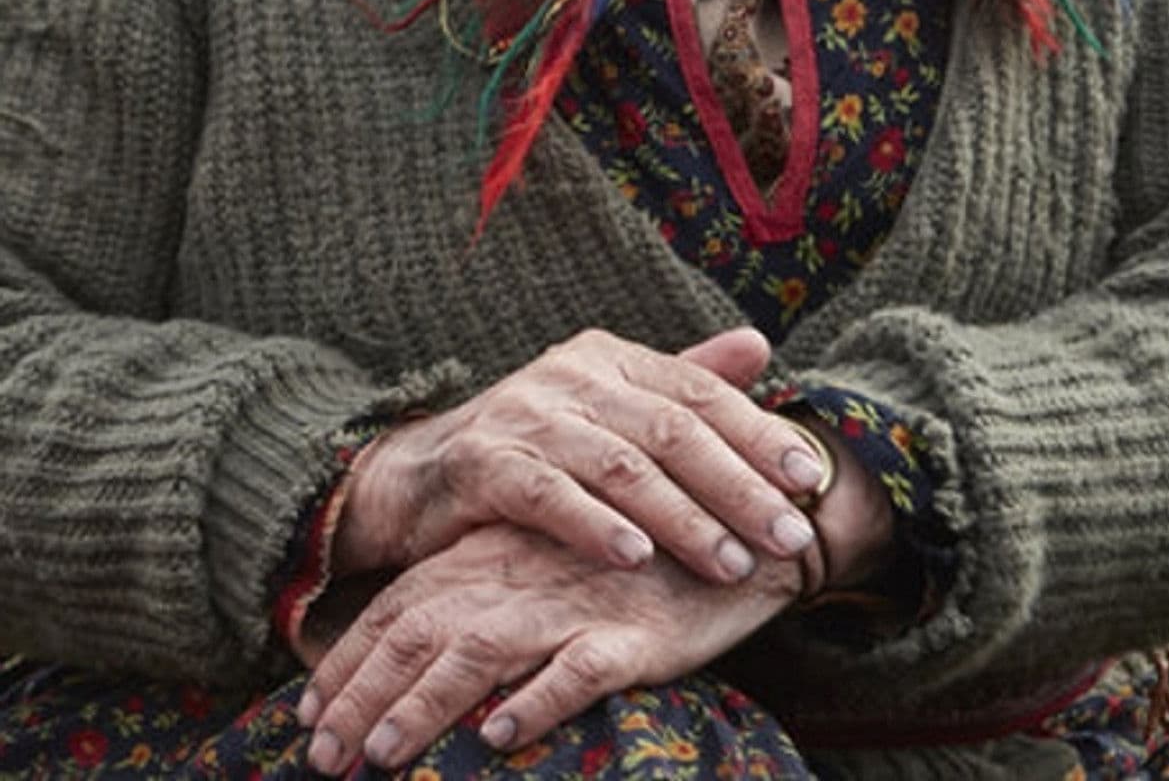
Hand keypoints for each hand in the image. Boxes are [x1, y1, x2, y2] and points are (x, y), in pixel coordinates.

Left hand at [298, 520, 802, 775]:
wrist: (743, 529)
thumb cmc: (636, 554)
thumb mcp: (552, 562)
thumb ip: (488, 589)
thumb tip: (428, 654)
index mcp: (496, 549)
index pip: (403, 602)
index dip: (350, 657)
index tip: (307, 711)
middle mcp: (522, 571)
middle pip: (421, 631)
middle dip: (362, 697)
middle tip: (319, 757)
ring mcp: (574, 602)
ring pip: (478, 652)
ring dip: (424, 707)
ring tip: (381, 758)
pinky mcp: (631, 636)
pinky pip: (574, 671)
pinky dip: (536, 701)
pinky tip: (500, 737)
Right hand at [333, 326, 828, 588]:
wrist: (417, 477)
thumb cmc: (532, 448)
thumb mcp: (607, 409)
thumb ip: (682, 380)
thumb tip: (761, 345)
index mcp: (611, 358)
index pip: (700, 390)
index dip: (758, 433)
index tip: (810, 479)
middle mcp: (573, 374)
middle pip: (672, 428)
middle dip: (739, 486)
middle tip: (790, 535)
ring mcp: (525, 414)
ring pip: (621, 465)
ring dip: (682, 517)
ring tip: (730, 562)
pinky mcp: (483, 461)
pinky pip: (548, 493)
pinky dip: (595, 525)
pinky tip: (636, 558)